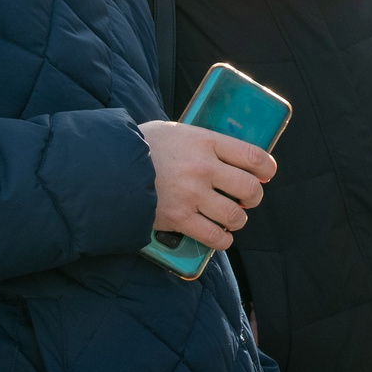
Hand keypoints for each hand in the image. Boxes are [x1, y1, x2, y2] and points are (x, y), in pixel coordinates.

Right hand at [141, 121, 275, 250]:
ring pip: (235, 215)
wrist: (105, 168)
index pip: (254, 156)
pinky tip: (220, 236)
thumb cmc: (141, 146)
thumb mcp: (176, 132)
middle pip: (249, 188)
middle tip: (246, 199)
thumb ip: (202, 143)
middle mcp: (202, 168)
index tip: (265, 174)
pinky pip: (214, 236)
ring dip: (237, 220)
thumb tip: (228, 154)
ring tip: (231, 217)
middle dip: (253, 197)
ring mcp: (191, 195)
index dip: (267, 169)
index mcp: (204, 141)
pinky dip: (222, 239)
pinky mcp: (178, 219)